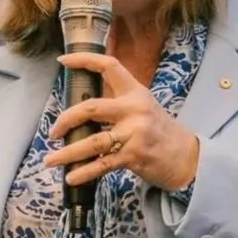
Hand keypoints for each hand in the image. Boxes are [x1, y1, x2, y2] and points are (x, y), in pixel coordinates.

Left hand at [45, 53, 199, 191]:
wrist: (186, 156)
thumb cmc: (159, 130)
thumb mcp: (143, 106)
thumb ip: (118, 101)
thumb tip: (82, 105)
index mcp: (135, 92)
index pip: (109, 67)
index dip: (84, 60)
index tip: (62, 61)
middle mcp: (134, 109)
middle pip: (92, 108)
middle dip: (66, 120)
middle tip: (54, 131)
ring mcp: (135, 133)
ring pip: (93, 142)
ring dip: (68, 153)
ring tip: (50, 160)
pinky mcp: (134, 155)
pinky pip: (103, 164)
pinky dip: (84, 172)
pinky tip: (71, 177)